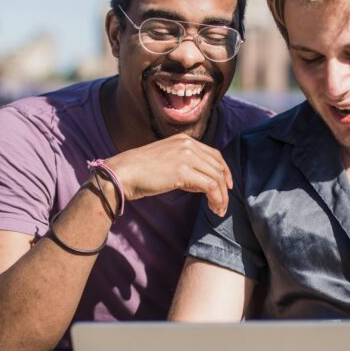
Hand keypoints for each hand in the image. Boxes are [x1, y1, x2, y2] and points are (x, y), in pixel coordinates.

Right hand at [103, 134, 233, 215]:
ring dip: (221, 196)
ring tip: (218, 210)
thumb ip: (185, 167)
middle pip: (218, 166)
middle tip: (222, 204)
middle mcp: (188, 145)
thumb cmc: (140, 172)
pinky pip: (210, 186)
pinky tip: (213, 208)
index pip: (214, 154)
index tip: (226, 186)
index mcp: (184, 140)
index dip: (224, 171)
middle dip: (224, 187)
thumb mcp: (166, 161)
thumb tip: (202, 184)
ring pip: (216, 177)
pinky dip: (216, 199)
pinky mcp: (183, 171)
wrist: (123, 173)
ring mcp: (186, 156)